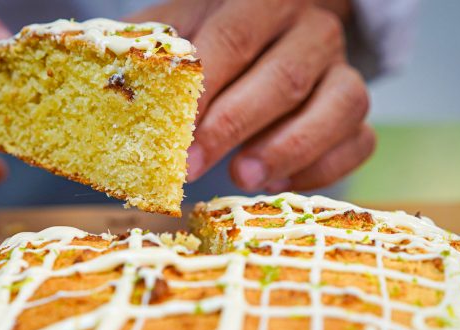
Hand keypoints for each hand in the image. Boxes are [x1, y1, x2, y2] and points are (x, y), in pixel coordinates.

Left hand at [129, 0, 374, 192]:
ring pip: (337, 107)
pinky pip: (358, 142)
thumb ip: (151, 53)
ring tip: (243, 178)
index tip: (169, 134)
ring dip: (288, 149)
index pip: (233, 40)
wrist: (276, 32)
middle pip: (283, 79)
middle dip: (232, 128)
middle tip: (189, 167)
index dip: (202, 91)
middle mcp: (312, 30)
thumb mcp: (182, 28)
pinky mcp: (358, 113)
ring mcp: (343, 70)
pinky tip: (278, 182)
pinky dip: (322, 169)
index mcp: (263, 1)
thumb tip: (101, 88)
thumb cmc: (218, 36)